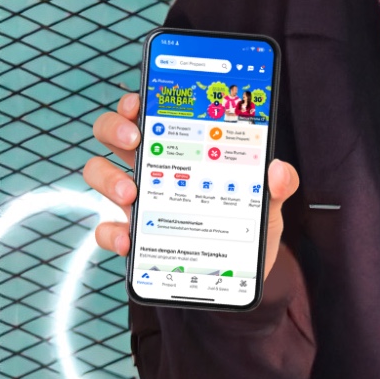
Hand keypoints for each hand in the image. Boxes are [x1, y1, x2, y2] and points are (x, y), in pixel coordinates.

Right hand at [84, 91, 299, 280]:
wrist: (237, 276)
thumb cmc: (246, 230)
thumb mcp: (267, 205)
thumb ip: (278, 186)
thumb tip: (278, 170)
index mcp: (182, 151)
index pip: (150, 115)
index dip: (137, 102)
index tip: (139, 102)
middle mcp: (153, 170)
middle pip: (113, 134)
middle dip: (115, 128)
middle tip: (135, 140)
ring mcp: (138, 202)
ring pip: (100, 173)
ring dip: (108, 178)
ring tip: (131, 193)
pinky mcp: (132, 237)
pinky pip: (107, 229)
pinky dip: (111, 232)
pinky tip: (129, 240)